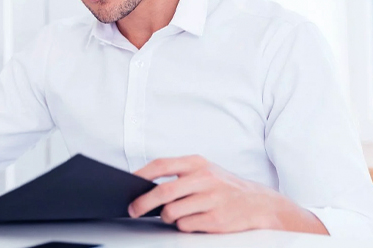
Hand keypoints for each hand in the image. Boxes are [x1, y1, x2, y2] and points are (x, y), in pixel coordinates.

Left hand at [128, 155, 327, 234]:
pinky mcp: (216, 219)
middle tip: (132, 210)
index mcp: (198, 163)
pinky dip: (182, 226)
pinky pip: (185, 225)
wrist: (261, 204)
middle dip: (143, 202)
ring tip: (171, 215)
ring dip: (166, 216)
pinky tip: (191, 221)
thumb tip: (145, 186)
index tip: (127, 183)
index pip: (162, 165)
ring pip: (172, 211)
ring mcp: (211, 199)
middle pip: (163, 191)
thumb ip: (179, 175)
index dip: (141, 174)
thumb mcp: (205, 172)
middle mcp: (205, 178)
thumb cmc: (225, 188)